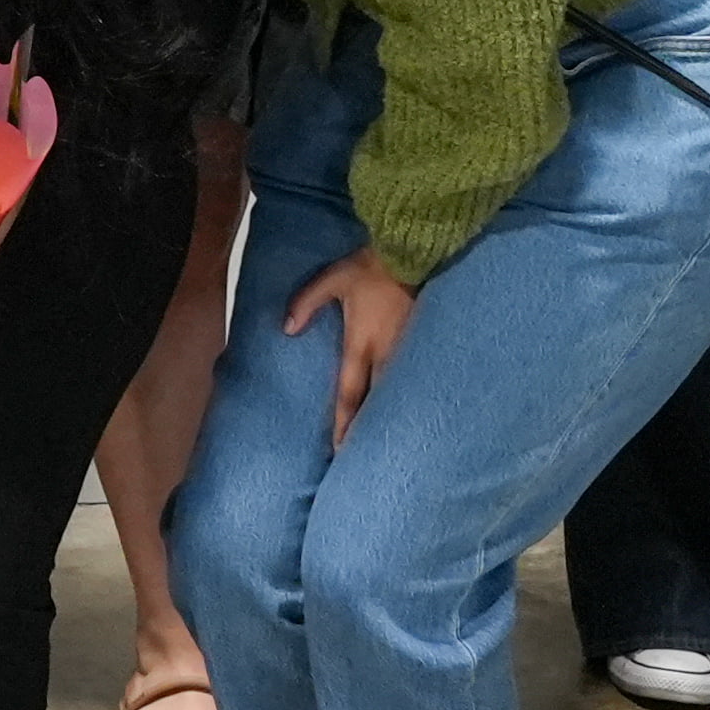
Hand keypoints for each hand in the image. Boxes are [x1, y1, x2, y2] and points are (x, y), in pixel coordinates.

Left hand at [282, 248, 419, 441]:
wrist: (415, 252)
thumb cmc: (372, 267)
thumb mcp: (333, 280)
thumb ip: (306, 303)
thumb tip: (287, 329)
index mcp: (362, 344)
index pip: (350, 394)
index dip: (344, 423)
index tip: (340, 449)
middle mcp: (386, 354)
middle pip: (375, 403)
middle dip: (367, 430)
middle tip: (361, 457)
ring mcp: (408, 351)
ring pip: (395, 393)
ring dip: (386, 416)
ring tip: (383, 441)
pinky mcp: (423, 343)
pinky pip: (411, 377)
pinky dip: (404, 396)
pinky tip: (405, 408)